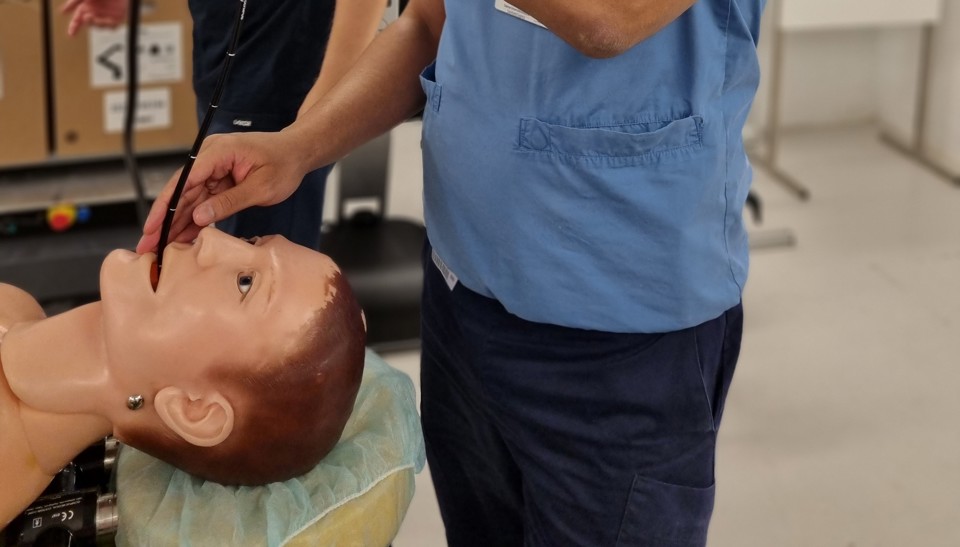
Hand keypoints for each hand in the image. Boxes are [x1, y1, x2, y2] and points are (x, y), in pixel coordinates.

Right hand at [61, 0, 128, 36]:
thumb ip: (74, 2)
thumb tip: (63, 11)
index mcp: (85, 8)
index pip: (77, 21)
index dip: (74, 28)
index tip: (71, 34)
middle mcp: (94, 13)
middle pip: (88, 24)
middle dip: (87, 22)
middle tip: (86, 17)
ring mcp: (105, 17)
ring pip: (99, 26)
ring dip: (96, 23)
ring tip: (93, 16)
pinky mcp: (117, 19)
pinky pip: (112, 26)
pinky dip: (108, 24)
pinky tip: (107, 19)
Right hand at [136, 131, 310, 253]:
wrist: (297, 151)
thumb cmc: (284, 163)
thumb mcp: (260, 188)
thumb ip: (229, 202)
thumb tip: (200, 217)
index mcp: (218, 152)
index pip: (184, 180)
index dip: (166, 206)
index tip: (152, 227)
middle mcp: (210, 157)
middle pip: (181, 192)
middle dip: (164, 220)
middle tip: (148, 245)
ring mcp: (213, 168)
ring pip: (189, 199)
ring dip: (176, 223)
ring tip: (160, 247)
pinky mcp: (218, 178)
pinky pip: (202, 201)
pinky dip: (194, 220)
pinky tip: (182, 238)